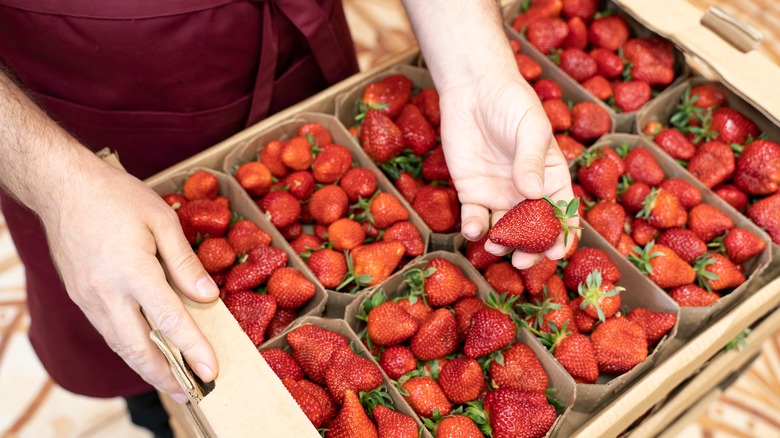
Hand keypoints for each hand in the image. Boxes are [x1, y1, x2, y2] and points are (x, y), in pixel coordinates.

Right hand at [41, 160, 219, 402]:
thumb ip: (185, 262)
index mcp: (132, 271)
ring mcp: (88, 298)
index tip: (211, 370)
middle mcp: (106, 292)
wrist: (62, 187)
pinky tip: (146, 353)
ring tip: (172, 383)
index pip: (170, 320)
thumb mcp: (161, 220)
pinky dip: (129, 349)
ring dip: (146, 368)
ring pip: (120, 344)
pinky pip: (108, 331)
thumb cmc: (117, 197)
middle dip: (165, 375)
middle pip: (138, 347)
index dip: (193, 348)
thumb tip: (208, 296)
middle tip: (191, 392)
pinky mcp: (79, 296)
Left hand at [439, 70, 577, 268]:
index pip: (562, 212)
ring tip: (494, 247)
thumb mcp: (529, 127)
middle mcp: (527, 192)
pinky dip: (475, 228)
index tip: (557, 250)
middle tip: (523, 261)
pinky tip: (474, 230)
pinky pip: (475, 217)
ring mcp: (499, 194)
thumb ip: (531, 160)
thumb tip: (533, 192)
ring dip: (501, 243)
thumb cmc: (512, 103)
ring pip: (504, 230)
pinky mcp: (472, 192)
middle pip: (534, 229)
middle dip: (531, 249)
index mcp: (551, 177)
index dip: (562, 235)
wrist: (475, 90)